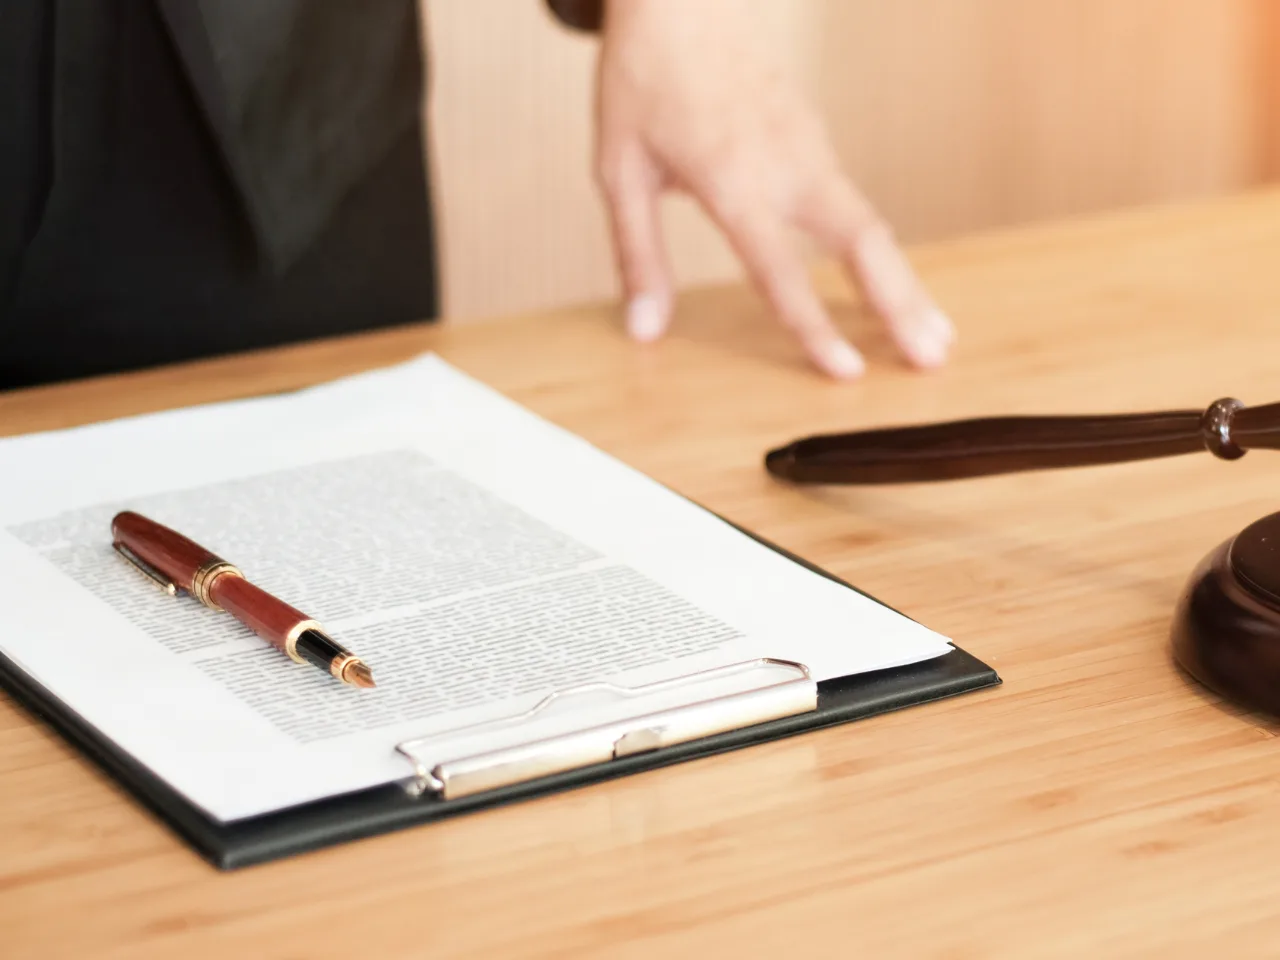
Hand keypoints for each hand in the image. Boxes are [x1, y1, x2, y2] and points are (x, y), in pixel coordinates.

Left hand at [593, 0, 953, 378]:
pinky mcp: (817, 137)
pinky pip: (856, 202)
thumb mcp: (619, 171)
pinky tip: (892, 286)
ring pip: (872, 224)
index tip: (848, 373)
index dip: (815, 326)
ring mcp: (810, 146)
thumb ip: (637, 255)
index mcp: (732, 179)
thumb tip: (644, 331)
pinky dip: (881, 251)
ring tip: (936, 336)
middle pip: (864, 243)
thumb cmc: (643, 81)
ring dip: (905, 282)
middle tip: (934, 360)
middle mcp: (786, 163)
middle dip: (903, 305)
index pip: (781, 269)